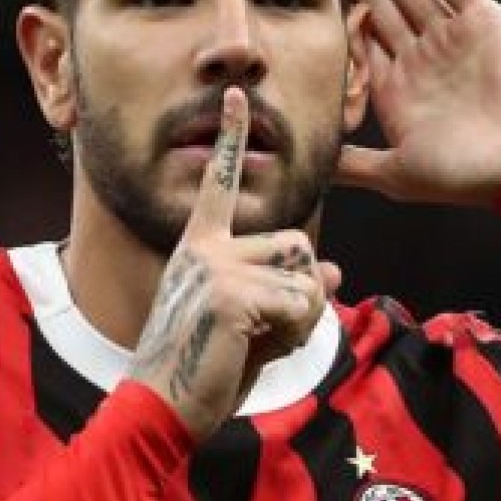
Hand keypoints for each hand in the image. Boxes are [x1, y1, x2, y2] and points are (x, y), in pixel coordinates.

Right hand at [127, 88, 341, 439]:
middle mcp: (206, 248)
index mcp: (200, 247)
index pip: (219, 184)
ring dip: (301, 317)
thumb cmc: (205, 369)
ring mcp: (217, 268)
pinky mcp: (232, 295)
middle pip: (296, 244)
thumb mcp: (254, 324)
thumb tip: (336, 271)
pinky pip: (300, 305)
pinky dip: (294, 335)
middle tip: (268, 331)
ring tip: (260, 342)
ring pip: (305, 274)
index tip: (239, 95)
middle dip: (303, 292)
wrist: (164, 404)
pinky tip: (254, 350)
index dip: (232, 137)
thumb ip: (288, 293)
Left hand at [339, 0, 500, 206]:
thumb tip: (311, 169)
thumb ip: (354, 164)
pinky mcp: (479, 17)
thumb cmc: (466, 175)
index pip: (357, 41)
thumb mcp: (398, 173)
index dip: (332, 13)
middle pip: (377, 2)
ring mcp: (450, 34)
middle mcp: (421, 56)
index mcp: (399, 89)